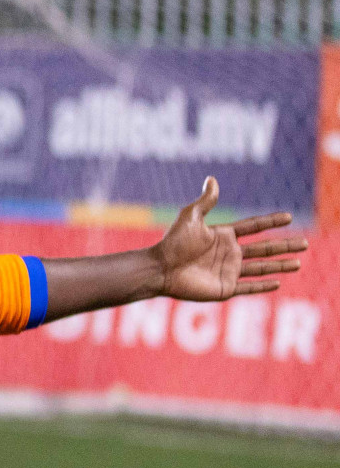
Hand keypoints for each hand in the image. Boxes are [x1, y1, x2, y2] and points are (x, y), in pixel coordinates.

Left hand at [154, 177, 305, 300]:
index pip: (253, 227)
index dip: (270, 222)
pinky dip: (263, 286)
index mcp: (223, 235)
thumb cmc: (173, 242)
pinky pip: (248, 287)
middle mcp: (229, 253)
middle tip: (305, 243)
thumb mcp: (190, 217)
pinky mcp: (225, 288)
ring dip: (280, 265)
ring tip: (298, 262)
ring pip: (262, 268)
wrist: (161, 268)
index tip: (288, 217)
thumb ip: (205, 201)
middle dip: (285, 246)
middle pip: (264, 249)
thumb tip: (212, 179)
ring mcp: (228, 271)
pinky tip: (277, 283)